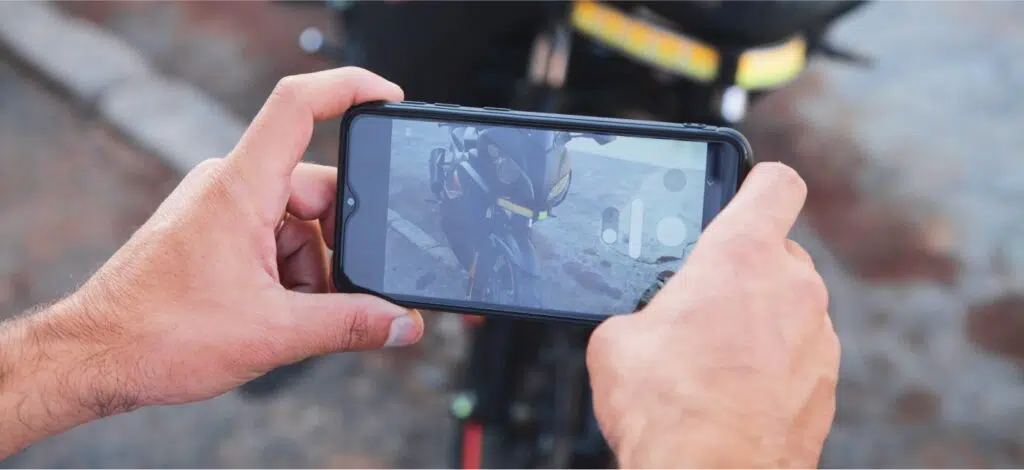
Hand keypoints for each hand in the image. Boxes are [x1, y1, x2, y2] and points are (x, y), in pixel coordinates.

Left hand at [0, 68, 422, 455]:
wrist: (94, 357)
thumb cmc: (157, 335)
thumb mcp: (273, 333)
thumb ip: (349, 325)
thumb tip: (403, 324)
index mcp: (240, 189)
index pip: (298, 106)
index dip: (350, 88)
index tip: (389, 99)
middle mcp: (228, 186)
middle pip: (316, 188)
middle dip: (340, 244)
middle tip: (344, 292)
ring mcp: (219, 207)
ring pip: (298, 222)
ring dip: (312, 268)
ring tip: (292, 315)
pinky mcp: (213, 231)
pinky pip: (273, 237)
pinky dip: (289, 273)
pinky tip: (276, 312)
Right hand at [586, 163, 838, 467]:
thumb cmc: (669, 409)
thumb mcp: (616, 341)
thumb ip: (639, 313)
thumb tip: (639, 327)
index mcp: (741, 255)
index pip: (775, 185)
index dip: (757, 184)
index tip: (743, 194)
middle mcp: (792, 287)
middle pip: (776, 252)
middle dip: (742, 272)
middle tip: (702, 302)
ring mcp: (818, 337)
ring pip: (790, 306)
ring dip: (759, 321)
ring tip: (714, 359)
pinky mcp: (827, 384)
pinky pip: (800, 354)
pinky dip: (774, 365)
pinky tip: (734, 393)